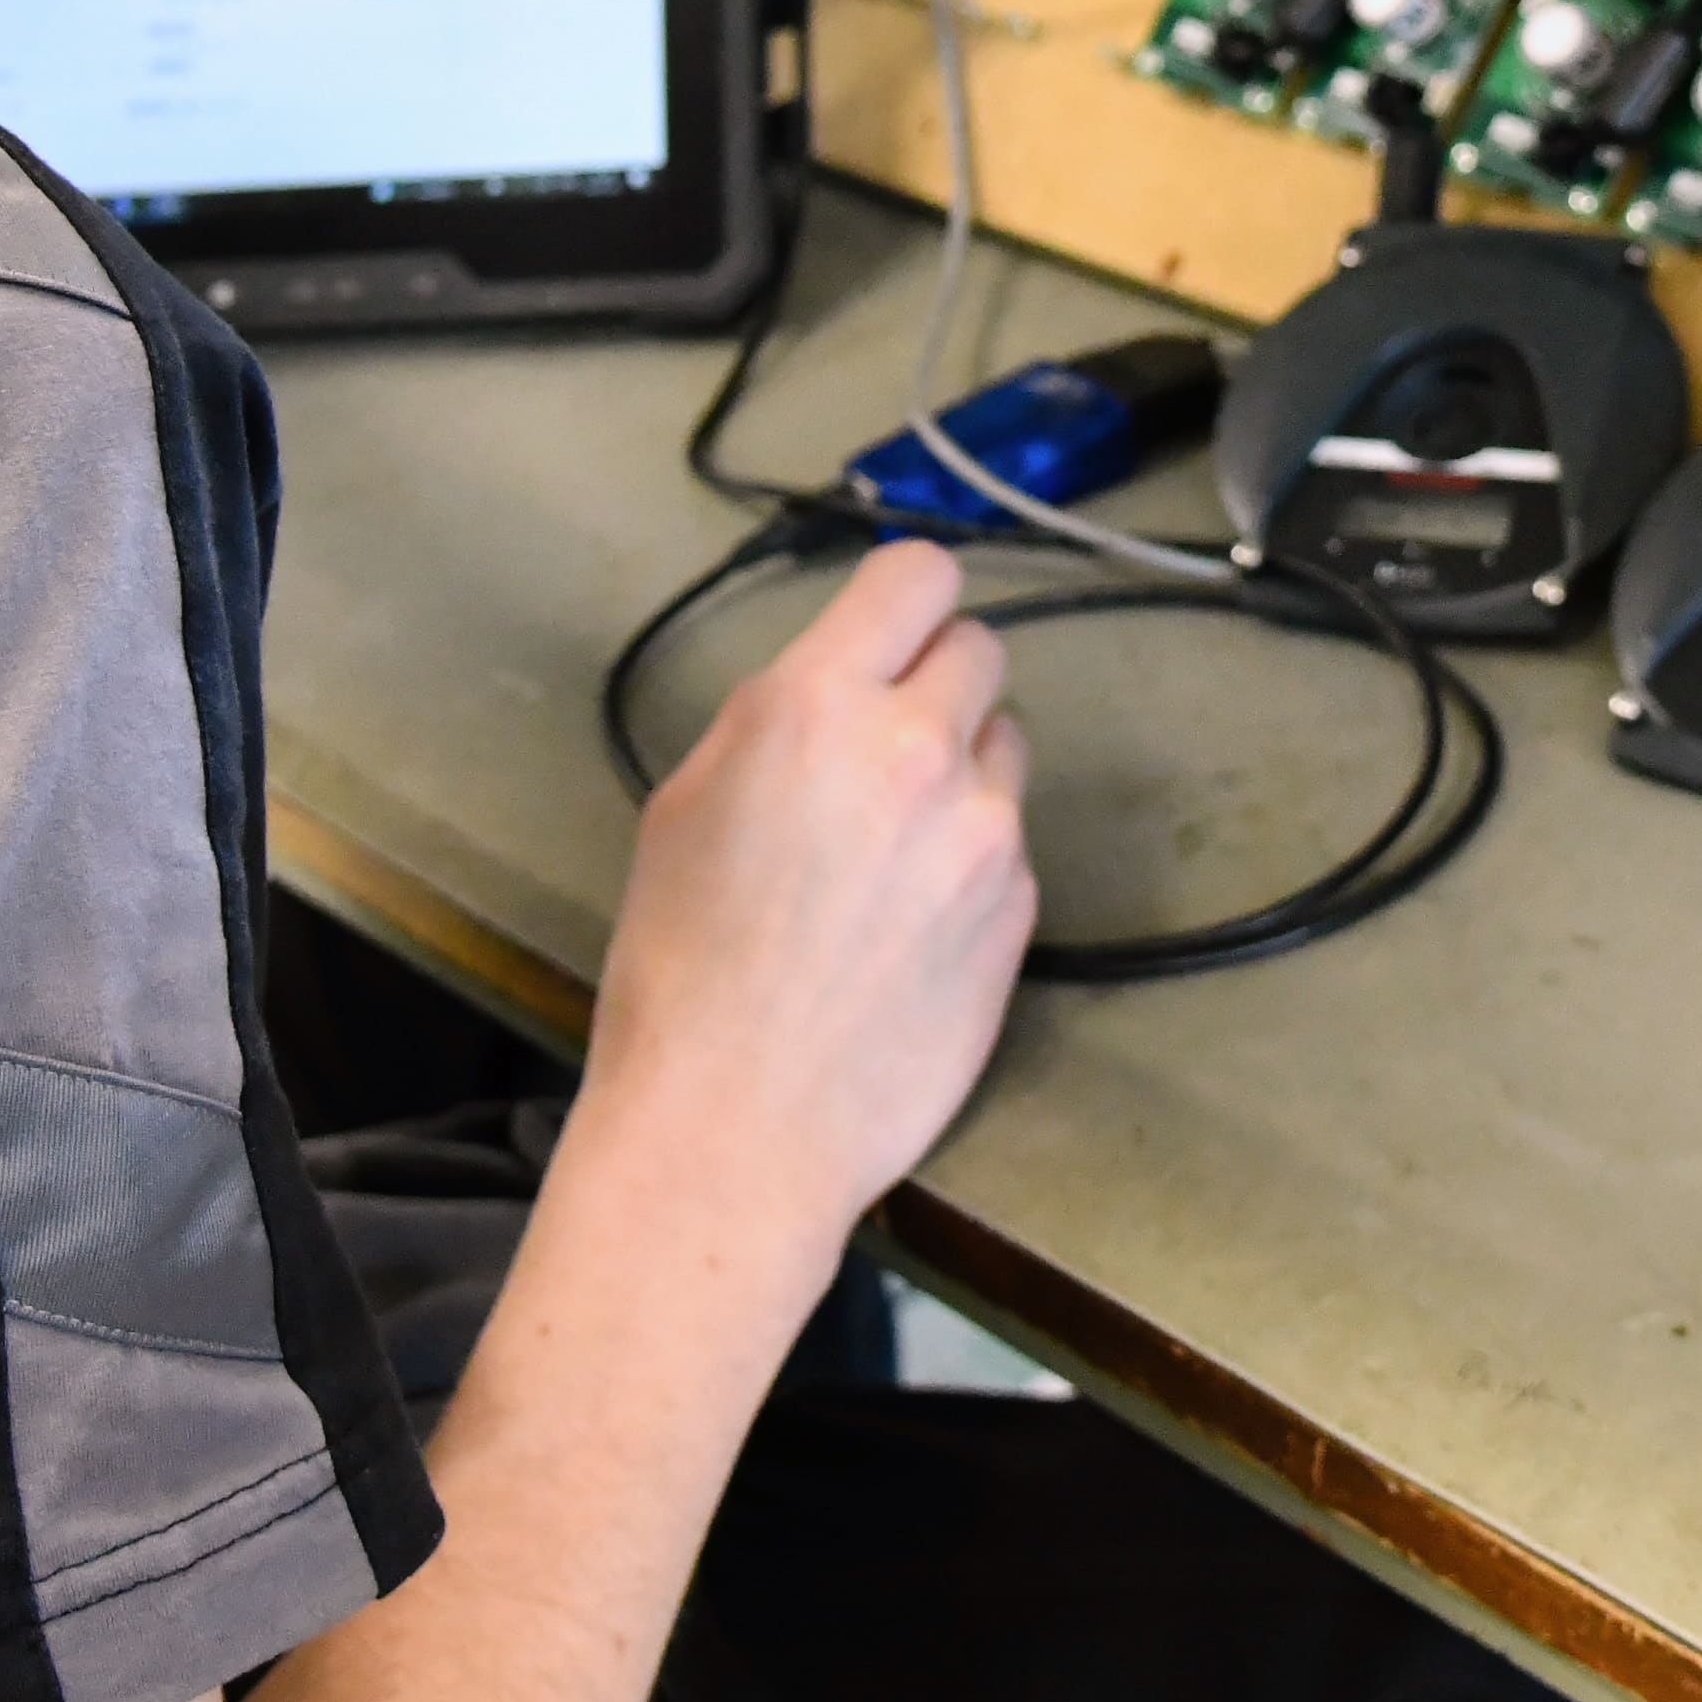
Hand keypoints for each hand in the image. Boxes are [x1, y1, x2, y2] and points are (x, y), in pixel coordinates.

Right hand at [583, 540, 1031, 1253]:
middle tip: (885, 749)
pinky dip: (973, 863)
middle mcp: (917, 750)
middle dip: (936, 684)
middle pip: (980, 649)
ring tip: (896, 851)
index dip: (904, 600)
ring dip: (964, 772)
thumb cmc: (679, 969)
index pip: (917, 575)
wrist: (738, 1126)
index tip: (888, 635)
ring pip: (1005, 746)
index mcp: (816, 706)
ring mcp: (986, 832)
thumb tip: (835, 690)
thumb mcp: (686, 805)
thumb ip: (775, 723)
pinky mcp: (1022, 908)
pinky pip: (1010, 842)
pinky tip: (912, 927)